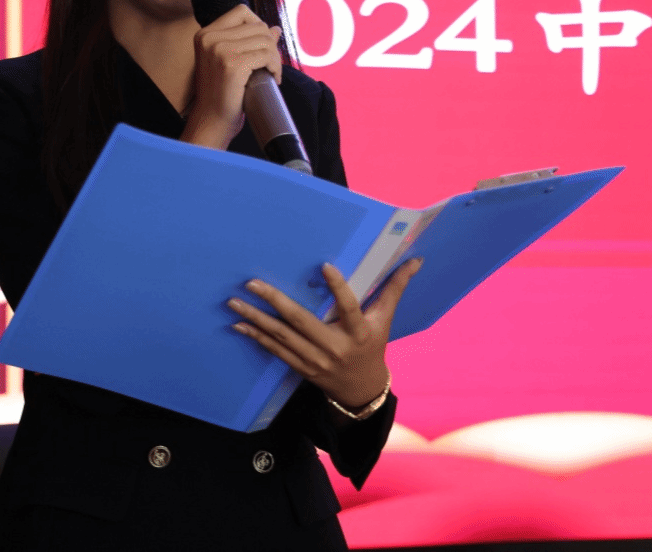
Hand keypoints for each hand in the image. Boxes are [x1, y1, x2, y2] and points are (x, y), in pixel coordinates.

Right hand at [181, 4, 282, 149]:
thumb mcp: (230, 62)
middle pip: (258, 26)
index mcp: (205, 34)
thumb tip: (275, 29)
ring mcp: (220, 50)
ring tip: (271, 74)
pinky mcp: (232, 65)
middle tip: (269, 66)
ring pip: (266, 40)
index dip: (258, 26)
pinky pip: (267, 55)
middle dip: (270, 46)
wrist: (211, 121)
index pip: (242, 12)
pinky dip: (275, 67)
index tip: (261, 47)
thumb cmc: (222, 94)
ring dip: (275, 58)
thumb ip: (248, 42)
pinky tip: (272, 78)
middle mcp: (210, 38)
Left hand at [227, 258, 422, 410]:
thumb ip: (395, 287)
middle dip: (274, 301)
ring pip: (282, 337)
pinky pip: (276, 351)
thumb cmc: (374, 345)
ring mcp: (316, 360)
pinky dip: (257, 338)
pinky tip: (240, 324)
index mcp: (359, 332)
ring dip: (256, 319)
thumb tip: (416, 260)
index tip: (325, 265)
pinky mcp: (302, 368)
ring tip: (235, 302)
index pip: (350, 307)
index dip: (339, 288)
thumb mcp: (385, 318)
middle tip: (252, 283)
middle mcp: (335, 347)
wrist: (363, 390)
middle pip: (302, 322)